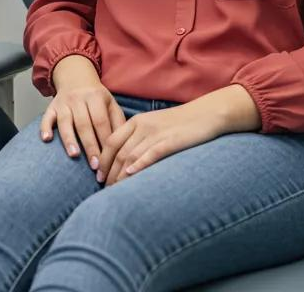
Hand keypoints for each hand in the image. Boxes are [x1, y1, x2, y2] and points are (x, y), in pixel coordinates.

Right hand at [40, 55, 124, 172]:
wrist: (75, 77)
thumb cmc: (96, 97)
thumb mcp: (110, 104)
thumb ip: (118, 122)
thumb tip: (124, 145)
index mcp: (96, 97)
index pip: (101, 121)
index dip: (105, 141)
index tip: (109, 160)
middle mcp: (78, 99)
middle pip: (84, 124)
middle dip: (90, 146)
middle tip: (95, 166)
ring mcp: (63, 102)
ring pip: (65, 121)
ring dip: (69, 139)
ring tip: (74, 155)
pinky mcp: (51, 106)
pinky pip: (47, 116)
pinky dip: (45, 127)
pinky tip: (46, 139)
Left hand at [96, 99, 228, 186]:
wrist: (206, 114)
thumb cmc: (179, 124)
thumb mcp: (154, 126)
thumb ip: (139, 138)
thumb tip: (125, 161)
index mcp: (136, 121)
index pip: (111, 141)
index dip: (102, 159)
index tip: (97, 175)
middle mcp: (143, 126)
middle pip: (118, 151)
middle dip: (109, 171)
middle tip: (103, 187)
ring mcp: (156, 133)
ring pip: (131, 154)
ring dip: (120, 174)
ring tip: (113, 189)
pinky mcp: (171, 140)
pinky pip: (151, 153)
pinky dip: (139, 164)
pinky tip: (131, 175)